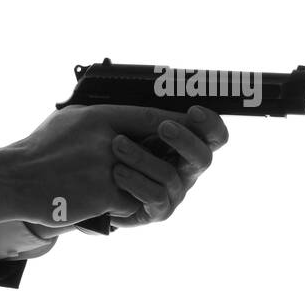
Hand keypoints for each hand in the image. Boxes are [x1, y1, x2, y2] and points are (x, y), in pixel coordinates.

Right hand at [7, 104, 195, 225]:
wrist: (13, 181)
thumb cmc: (39, 150)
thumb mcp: (67, 120)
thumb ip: (98, 117)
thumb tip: (125, 116)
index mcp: (99, 117)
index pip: (151, 117)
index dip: (175, 123)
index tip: (193, 127)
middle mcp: (107, 140)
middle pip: (151, 152)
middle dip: (152, 162)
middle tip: (157, 165)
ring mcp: (107, 169)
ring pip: (141, 179)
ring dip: (130, 186)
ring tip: (108, 186)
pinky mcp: (103, 195)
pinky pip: (128, 202)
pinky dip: (116, 205)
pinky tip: (94, 201)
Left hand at [109, 104, 228, 228]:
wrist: (90, 186)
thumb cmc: (114, 150)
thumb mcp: (130, 127)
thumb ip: (149, 116)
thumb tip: (168, 93)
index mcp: (187, 145)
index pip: (214, 135)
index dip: (211, 124)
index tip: (194, 110)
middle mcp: (187, 170)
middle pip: (203, 158)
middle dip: (185, 140)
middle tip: (163, 127)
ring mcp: (175, 192)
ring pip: (170, 175)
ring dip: (142, 157)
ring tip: (117, 144)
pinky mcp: (159, 211)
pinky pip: (155, 195)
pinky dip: (135, 181)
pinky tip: (117, 171)